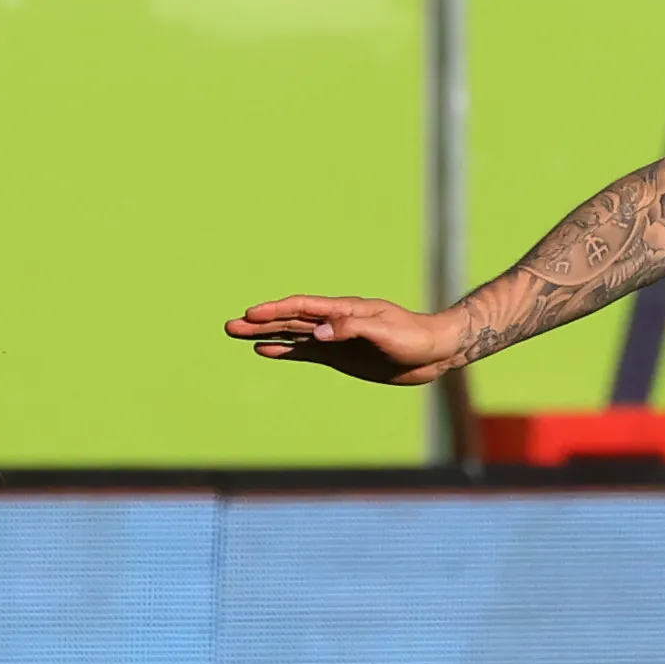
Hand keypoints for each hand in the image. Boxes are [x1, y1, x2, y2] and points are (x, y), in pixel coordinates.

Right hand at [226, 296, 465, 384]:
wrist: (435, 351)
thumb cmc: (414, 337)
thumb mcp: (385, 333)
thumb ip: (350, 330)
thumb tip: (315, 334)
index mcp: (345, 310)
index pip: (303, 307)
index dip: (277, 310)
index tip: (251, 314)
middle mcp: (335, 322)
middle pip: (291, 320)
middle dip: (261, 323)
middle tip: (229, 326)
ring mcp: (336, 339)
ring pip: (294, 335)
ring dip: (266, 335)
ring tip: (237, 335)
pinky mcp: (341, 356)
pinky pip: (307, 352)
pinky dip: (285, 351)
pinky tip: (266, 350)